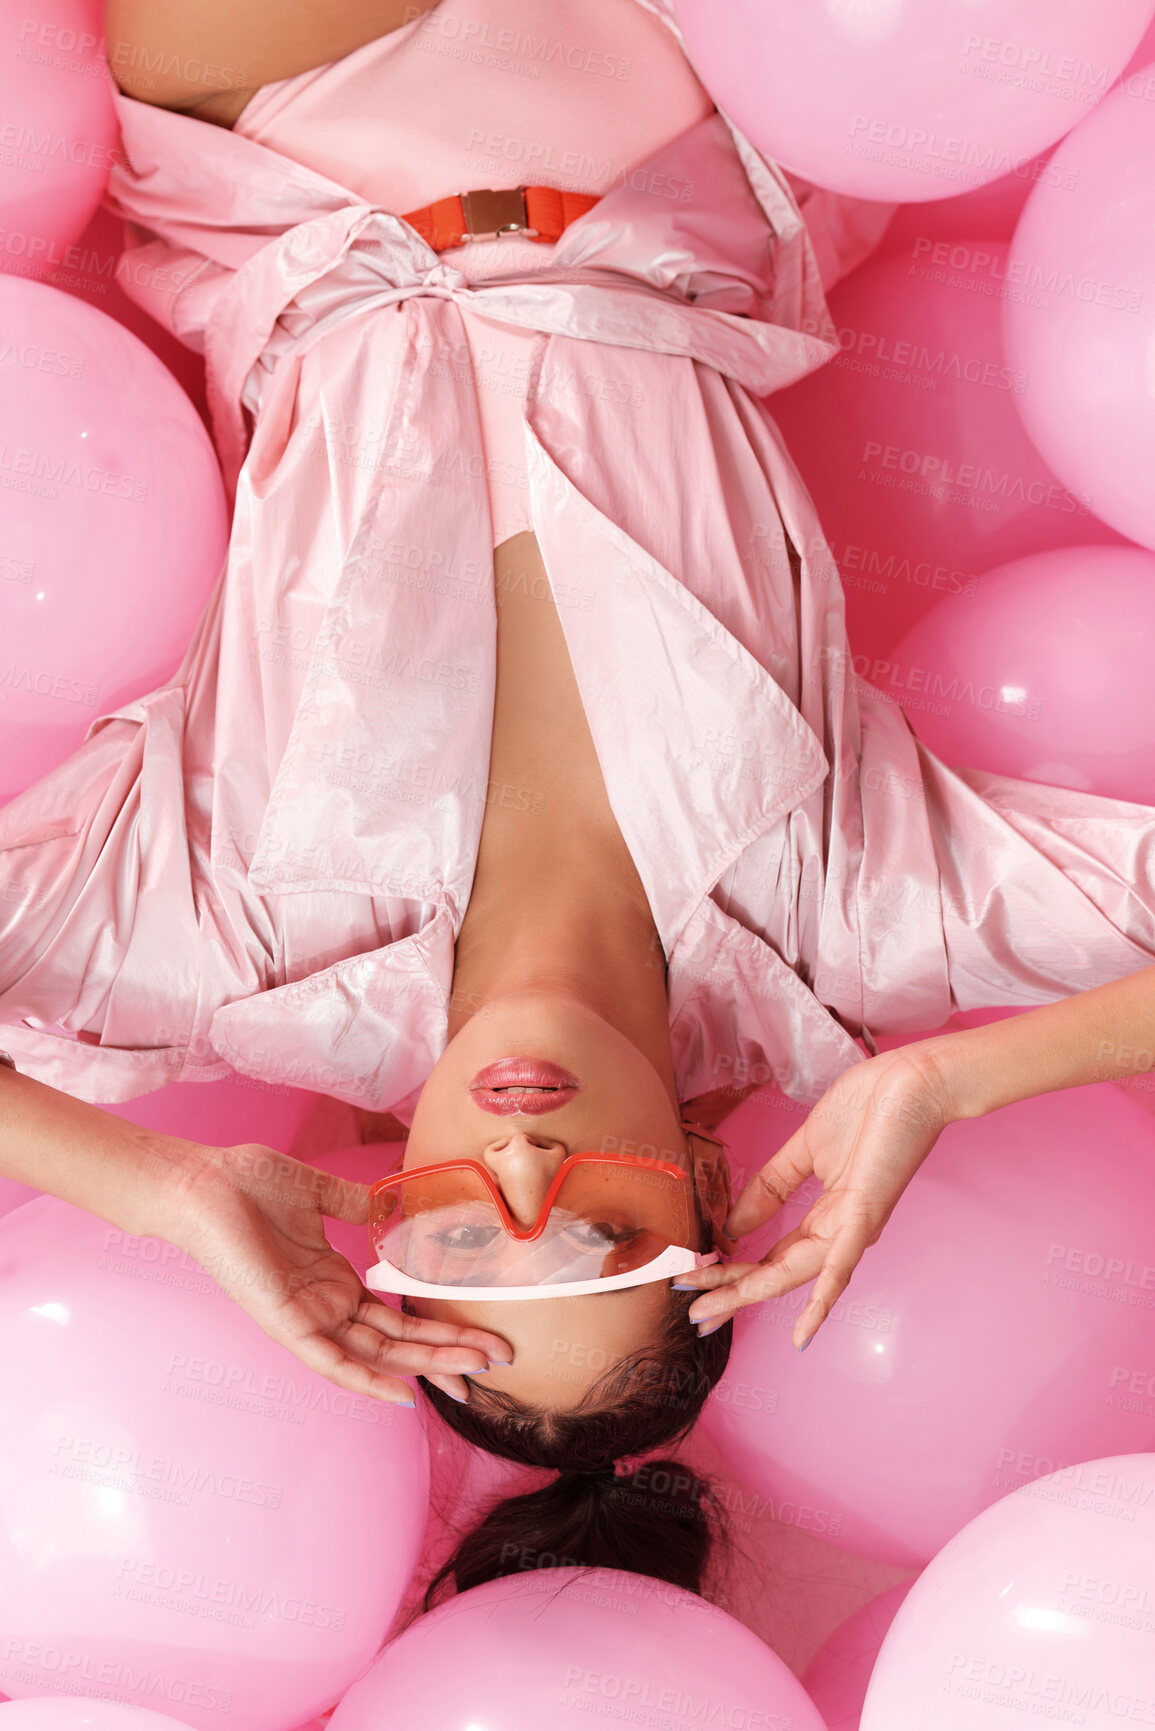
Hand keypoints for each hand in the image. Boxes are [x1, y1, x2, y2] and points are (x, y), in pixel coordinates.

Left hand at [174, 1142, 512, 1406]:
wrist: (203, 1184)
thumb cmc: (247, 1184)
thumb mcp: (317, 1191)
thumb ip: (356, 1202)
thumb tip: (392, 1201)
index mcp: (333, 1280)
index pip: (396, 1318)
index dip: (440, 1329)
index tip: (483, 1336)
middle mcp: (325, 1306)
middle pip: (398, 1343)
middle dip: (449, 1353)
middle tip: (499, 1360)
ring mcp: (306, 1318)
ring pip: (376, 1355)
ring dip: (424, 1366)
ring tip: (470, 1374)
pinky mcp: (285, 1322)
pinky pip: (330, 1362)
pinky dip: (365, 1380)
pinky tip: (401, 1396)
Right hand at [676, 1045, 953, 1350]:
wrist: (910, 1080)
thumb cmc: (867, 1108)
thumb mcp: (803, 1149)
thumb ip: (769, 1187)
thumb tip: (734, 1225)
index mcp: (825, 1215)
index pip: (771, 1256)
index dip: (732, 1272)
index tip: (693, 1283)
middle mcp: (838, 1232)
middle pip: (776, 1274)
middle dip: (731, 1293)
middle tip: (692, 1314)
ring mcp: (852, 1228)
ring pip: (793, 1274)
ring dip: (748, 1293)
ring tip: (710, 1309)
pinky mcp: (865, 1216)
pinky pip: (840, 1267)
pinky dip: (820, 1302)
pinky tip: (802, 1334)